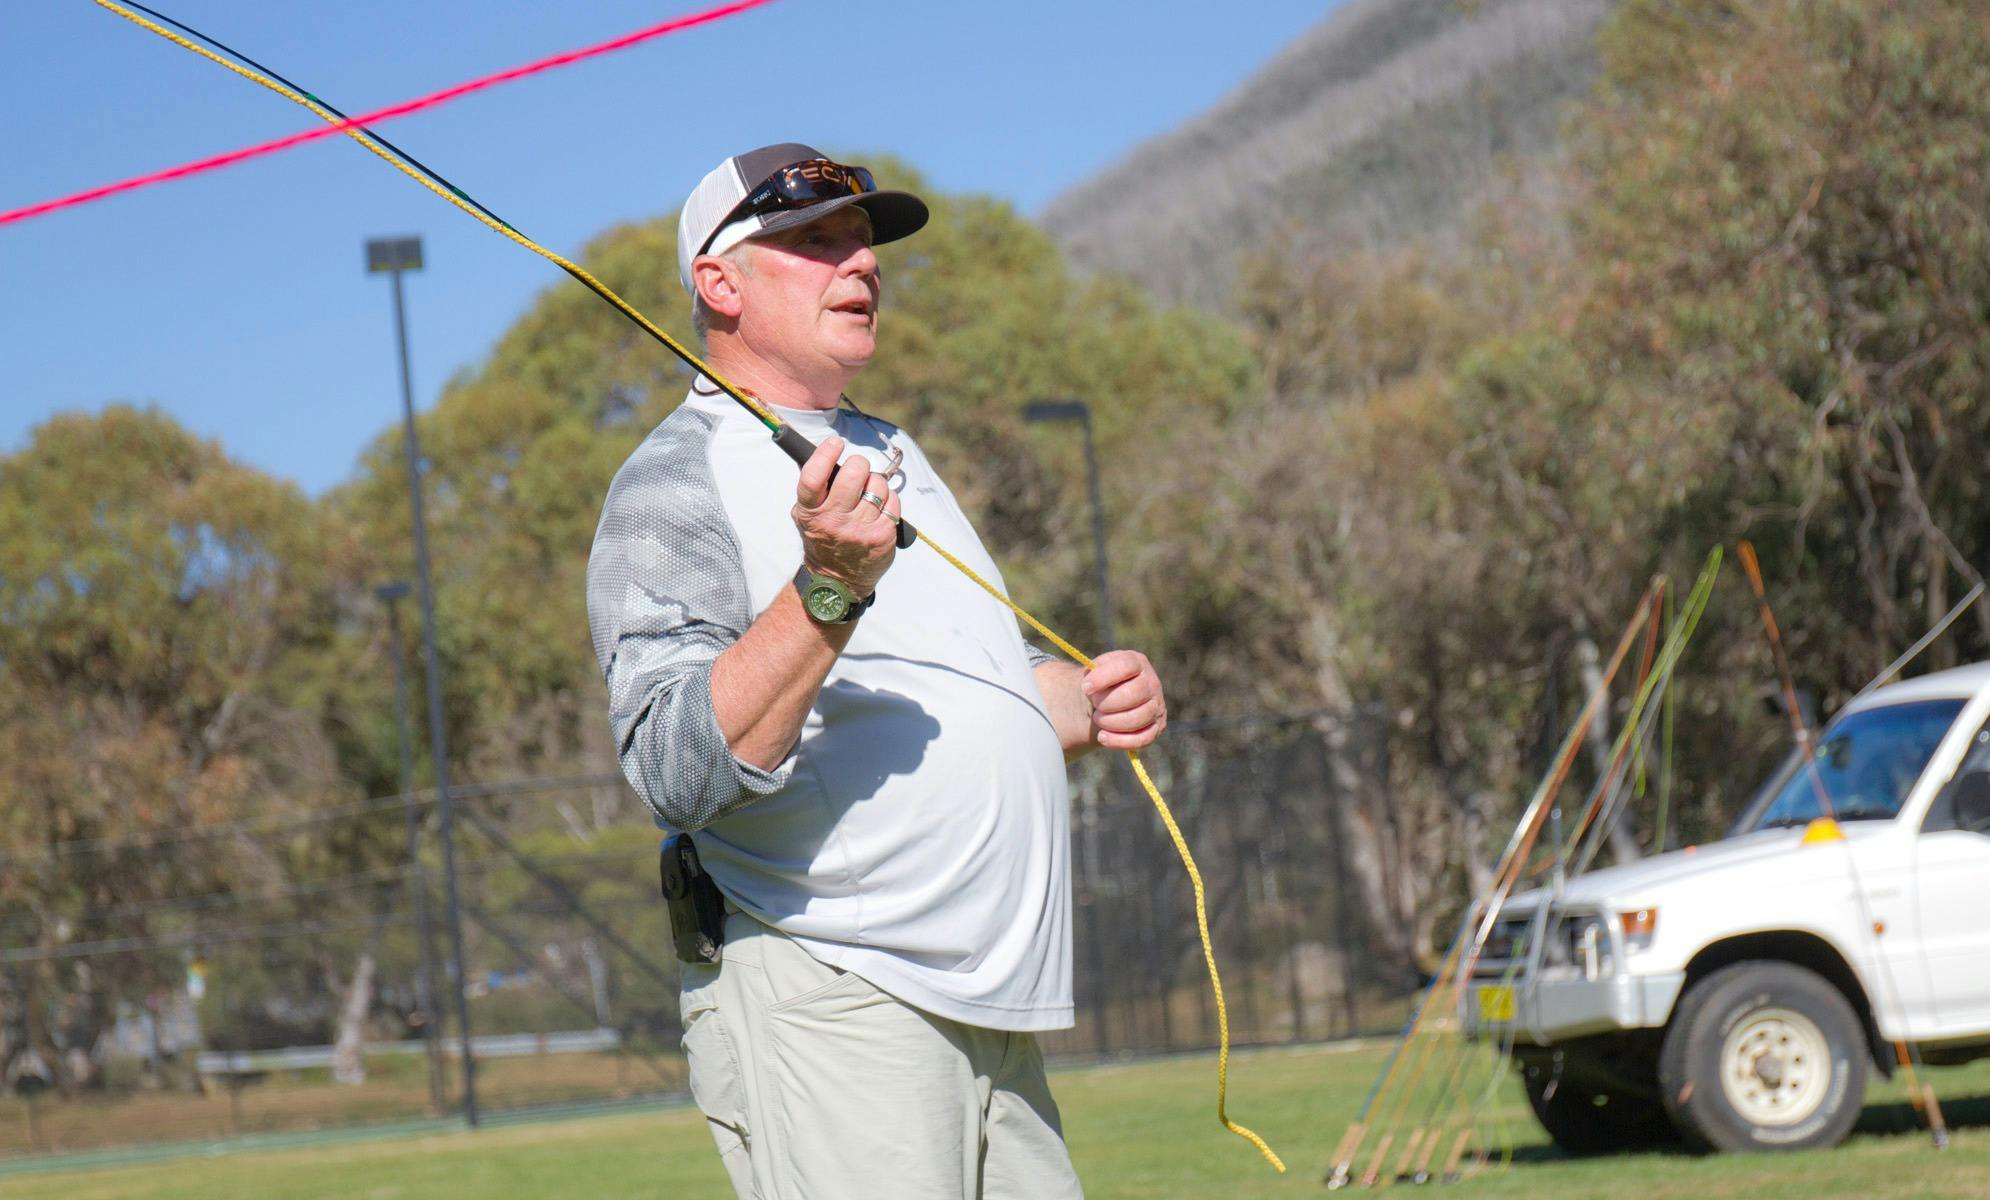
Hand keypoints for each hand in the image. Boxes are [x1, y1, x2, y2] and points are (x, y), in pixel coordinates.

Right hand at [792, 436, 900, 597]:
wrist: (837, 581)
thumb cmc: (823, 539)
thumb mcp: (807, 516)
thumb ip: (813, 490)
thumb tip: (826, 454)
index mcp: (811, 512)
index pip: (813, 477)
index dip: (824, 454)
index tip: (835, 443)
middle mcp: (834, 521)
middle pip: (853, 475)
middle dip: (859, 465)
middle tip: (858, 469)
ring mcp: (860, 530)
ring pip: (877, 485)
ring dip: (876, 483)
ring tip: (868, 495)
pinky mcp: (882, 537)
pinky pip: (893, 502)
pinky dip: (889, 500)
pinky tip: (880, 510)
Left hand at [1082, 650, 1166, 750]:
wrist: (1107, 702)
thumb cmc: (1101, 684)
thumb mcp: (1095, 671)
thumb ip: (1093, 673)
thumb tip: (1089, 685)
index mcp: (1137, 663)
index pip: (1126, 666)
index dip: (1104, 677)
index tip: (1086, 687)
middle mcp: (1152, 683)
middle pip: (1132, 694)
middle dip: (1106, 703)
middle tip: (1094, 704)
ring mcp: (1157, 706)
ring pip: (1136, 718)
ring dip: (1110, 722)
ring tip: (1097, 718)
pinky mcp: (1156, 728)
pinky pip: (1141, 739)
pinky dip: (1119, 741)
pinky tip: (1102, 737)